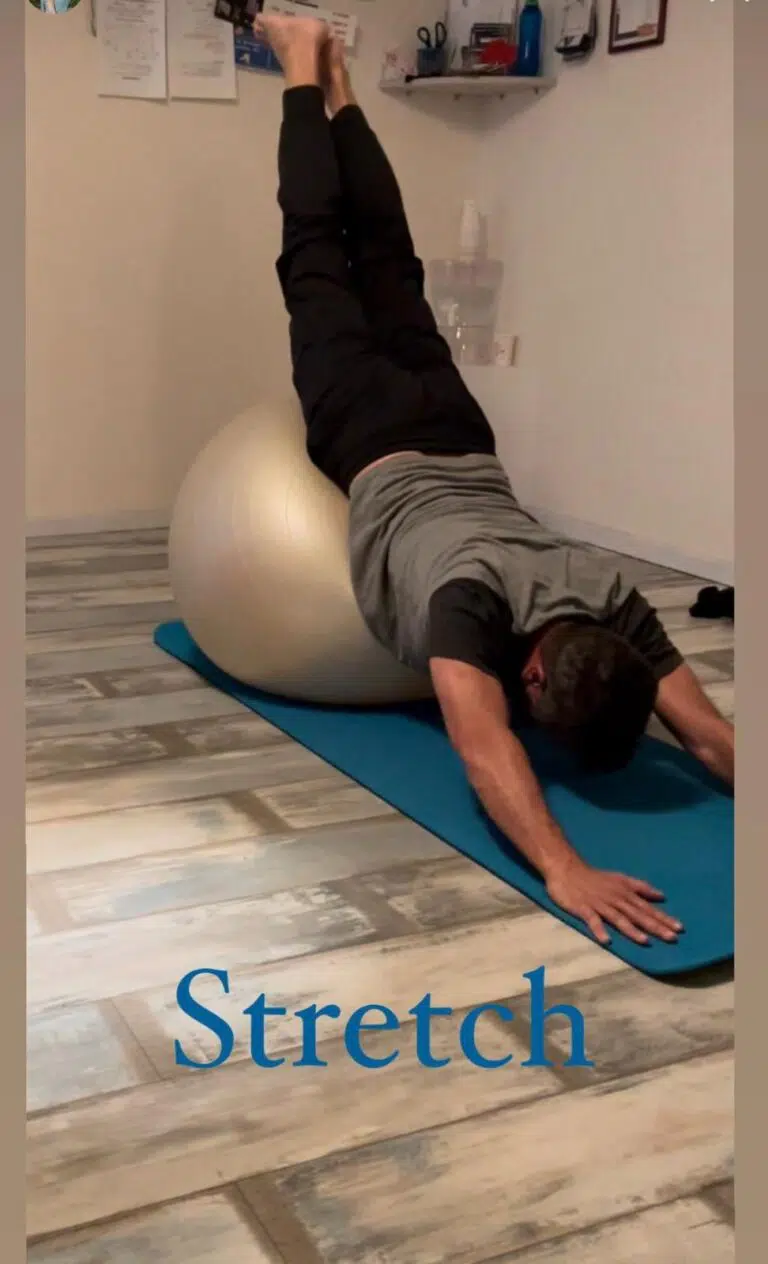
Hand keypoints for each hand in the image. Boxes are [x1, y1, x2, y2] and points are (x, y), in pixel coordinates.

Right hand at [546, 858, 682, 945]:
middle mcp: (616, 899)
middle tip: (672, 938)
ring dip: (632, 930)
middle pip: (638, 915)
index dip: (663, 918)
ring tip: (645, 941)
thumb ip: (641, 888)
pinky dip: (599, 930)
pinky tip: (607, 940)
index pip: (648, 908)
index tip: (680, 928)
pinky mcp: (584, 908)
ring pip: (619, 918)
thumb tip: (661, 896)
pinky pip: (593, 920)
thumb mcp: (621, 879)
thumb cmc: (595, 877)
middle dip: (655, 926)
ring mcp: (600, 904)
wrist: (567, 869)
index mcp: (625, 893)